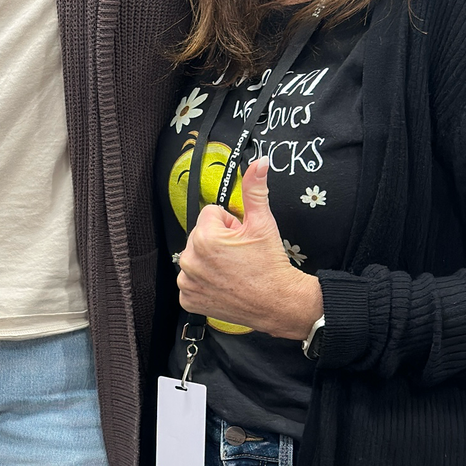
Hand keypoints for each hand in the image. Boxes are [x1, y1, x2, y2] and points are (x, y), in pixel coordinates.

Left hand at [176, 160, 322, 337]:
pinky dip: (205, 283)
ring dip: (211, 261)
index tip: (242, 238)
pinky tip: (224, 284)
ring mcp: (187, 282)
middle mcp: (190, 260)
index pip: (211, 214)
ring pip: (196, 257)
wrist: (278, 302)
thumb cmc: (270, 266)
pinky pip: (192, 282)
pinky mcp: (188, 300)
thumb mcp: (263, 223)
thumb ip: (255, 190)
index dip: (231, 223)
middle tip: (240, 255)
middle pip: (201, 235)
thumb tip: (259, 163)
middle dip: (219, 241)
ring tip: (234, 270)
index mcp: (204, 237)